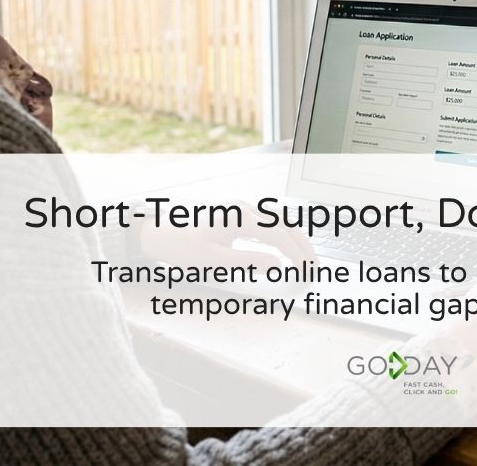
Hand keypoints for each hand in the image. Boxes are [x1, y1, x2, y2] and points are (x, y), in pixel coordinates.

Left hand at [139, 202, 314, 270]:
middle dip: (302, 244)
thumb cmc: (184, 247)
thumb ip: (248, 262)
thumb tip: (276, 264)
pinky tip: (290, 246)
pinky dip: (286, 233)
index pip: (276, 233)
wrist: (162, 235)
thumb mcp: (214, 260)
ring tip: (307, 258)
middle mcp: (244, 208)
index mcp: (238, 216)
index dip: (294, 251)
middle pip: (284, 223)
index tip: (305, 268)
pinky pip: (271, 221)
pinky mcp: (242, 215)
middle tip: (314, 266)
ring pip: (280, 220)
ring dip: (296, 238)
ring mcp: (244, 209)